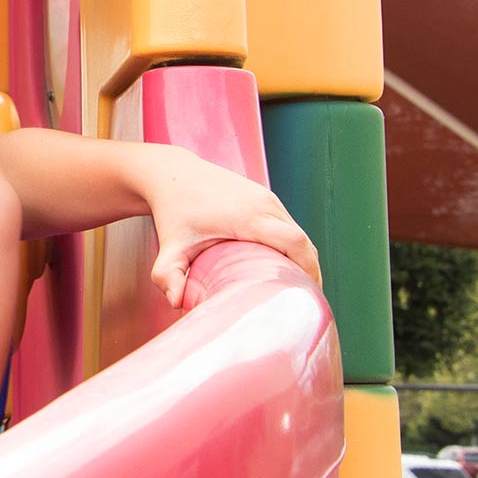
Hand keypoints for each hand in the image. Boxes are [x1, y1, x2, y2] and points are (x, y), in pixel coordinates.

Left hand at [139, 148, 322, 307]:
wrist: (172, 175)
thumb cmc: (173, 212)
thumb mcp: (170, 245)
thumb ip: (168, 275)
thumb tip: (176, 302)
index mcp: (248, 216)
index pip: (294, 242)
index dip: (308, 269)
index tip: (306, 296)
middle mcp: (264, 204)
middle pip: (303, 241)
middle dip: (309, 271)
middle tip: (302, 301)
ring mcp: (267, 198)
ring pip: (298, 233)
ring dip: (302, 259)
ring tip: (295, 289)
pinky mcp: (265, 197)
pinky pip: (288, 225)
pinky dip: (292, 247)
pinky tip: (284, 268)